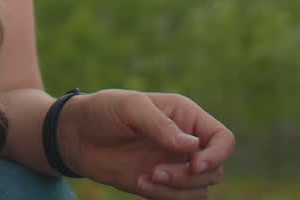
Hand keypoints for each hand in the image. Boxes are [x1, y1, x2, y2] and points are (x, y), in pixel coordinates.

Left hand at [58, 89, 234, 198]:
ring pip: (199, 191)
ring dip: (176, 192)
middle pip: (214, 170)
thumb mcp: (130, 107)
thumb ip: (160, 125)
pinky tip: (139, 185)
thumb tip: (191, 145)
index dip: (217, 155)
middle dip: (189, 177)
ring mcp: (174, 165)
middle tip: (155, 172)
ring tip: (144, 180)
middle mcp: (185, 143)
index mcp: (186, 116)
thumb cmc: (103, 111)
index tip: (194, 164)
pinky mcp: (160, 185)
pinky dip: (165, 198)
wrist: (76, 135)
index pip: (223, 139)